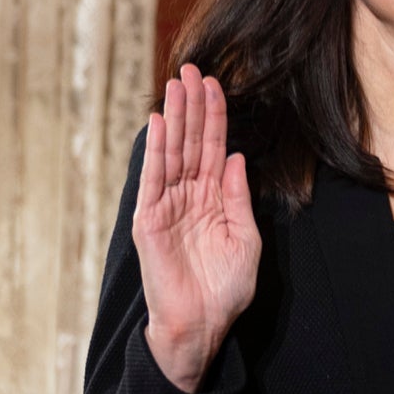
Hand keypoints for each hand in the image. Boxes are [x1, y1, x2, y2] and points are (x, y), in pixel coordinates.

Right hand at [134, 66, 258, 393]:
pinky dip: (156, 150)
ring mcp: (166, 206)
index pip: (212, 148)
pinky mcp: (149, 220)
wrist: (202, 325)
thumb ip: (238, 196)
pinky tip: (160, 124)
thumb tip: (235, 156)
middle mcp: (187, 196)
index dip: (214, 116)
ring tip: (176, 84)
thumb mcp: (244, 237)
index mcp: (212, 199)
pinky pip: (153, 178)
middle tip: (192, 68)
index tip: (215, 83)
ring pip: (172, 152)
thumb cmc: (224, 288)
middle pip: (190, 142)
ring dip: (175, 117)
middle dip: (192, 106)